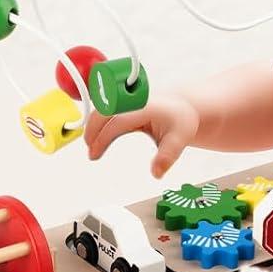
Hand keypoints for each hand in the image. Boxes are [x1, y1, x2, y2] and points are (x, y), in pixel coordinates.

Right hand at [83, 93, 199, 178]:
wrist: (183, 104)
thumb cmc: (180, 119)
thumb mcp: (179, 138)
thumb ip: (167, 156)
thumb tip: (156, 173)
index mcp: (144, 107)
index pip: (116, 122)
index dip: (102, 138)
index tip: (95, 154)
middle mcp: (133, 99)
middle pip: (103, 111)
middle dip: (91, 130)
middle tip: (89, 150)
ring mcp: (128, 98)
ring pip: (102, 107)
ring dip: (92, 124)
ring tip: (91, 145)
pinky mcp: (125, 100)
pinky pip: (106, 107)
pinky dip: (98, 120)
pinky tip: (97, 134)